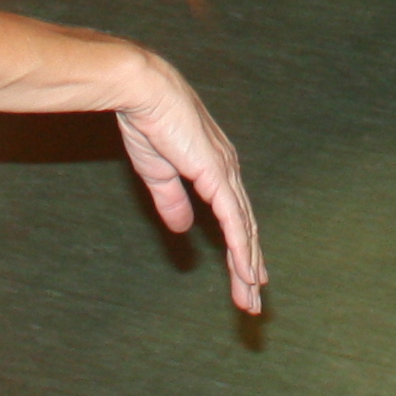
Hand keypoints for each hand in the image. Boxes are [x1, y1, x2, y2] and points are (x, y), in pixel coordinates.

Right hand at [107, 48, 267, 313]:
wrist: (143, 92)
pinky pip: (234, 220)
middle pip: (245, 230)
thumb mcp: (159, 172)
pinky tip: (247, 271)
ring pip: (244, 231)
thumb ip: (172, 200)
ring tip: (251, 298)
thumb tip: (183, 228)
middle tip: (252, 302)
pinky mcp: (217, 175)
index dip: (239, 252)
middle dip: (249, 268)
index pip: (235, 219)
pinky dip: (242, 248)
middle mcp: (229, 173)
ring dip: (248, 267)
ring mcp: (226, 174)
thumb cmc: (148, 123)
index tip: (244, 280)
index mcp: (216, 170)